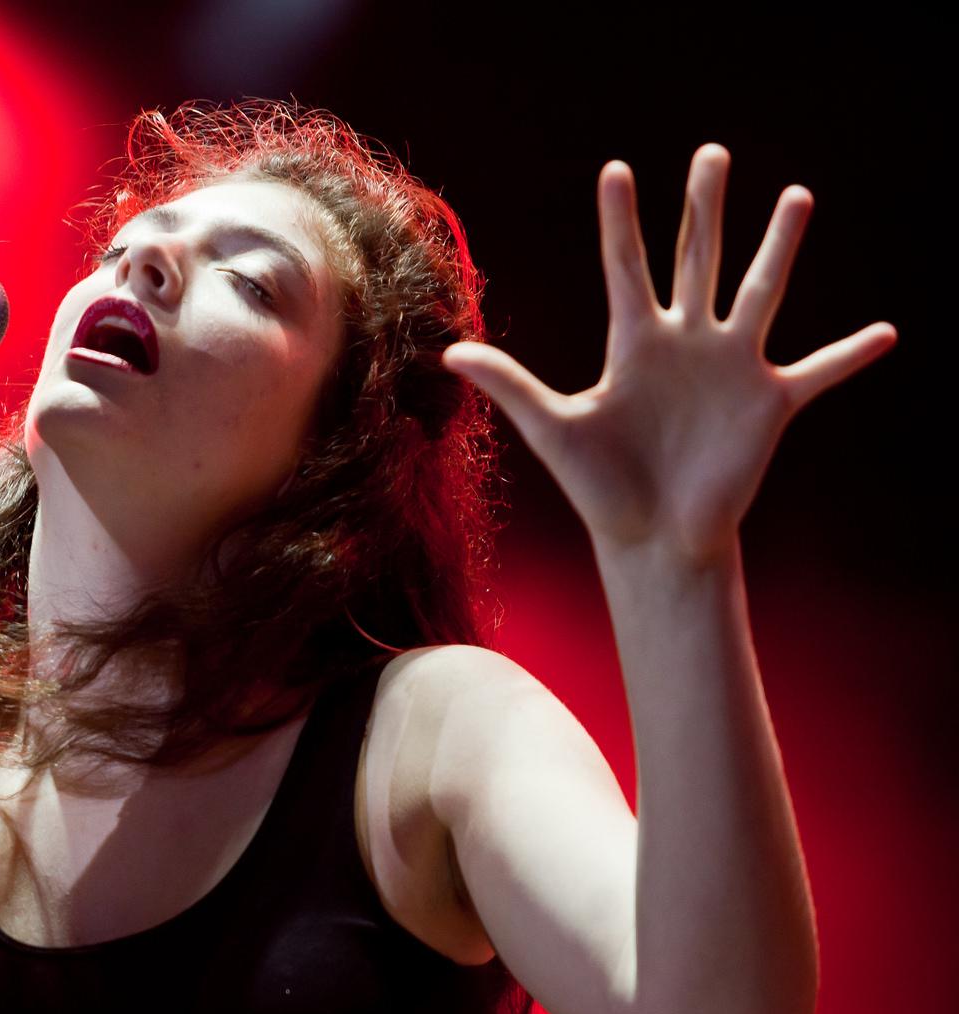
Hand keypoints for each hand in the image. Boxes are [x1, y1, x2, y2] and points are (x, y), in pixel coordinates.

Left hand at [440, 144, 897, 567]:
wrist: (650, 538)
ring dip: (781, 246)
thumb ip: (510, 386)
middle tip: (714, 153)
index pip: (626, 266)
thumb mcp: (553, 430)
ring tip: (798, 195)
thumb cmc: (600, 489)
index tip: (616, 169)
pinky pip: (818, 371)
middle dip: (706, 206)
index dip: (621, 220)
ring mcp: (731, 368)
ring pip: (762, 291)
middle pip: (698, 258)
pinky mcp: (769, 403)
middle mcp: (686, 344)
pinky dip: (851, 354)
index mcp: (634, 344)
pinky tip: (886, 331)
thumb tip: (449, 353)